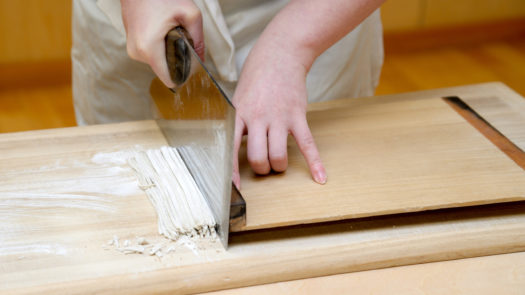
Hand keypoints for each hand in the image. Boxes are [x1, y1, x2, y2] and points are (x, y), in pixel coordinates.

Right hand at [121, 0, 203, 87]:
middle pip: (165, 70)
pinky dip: (160, 46)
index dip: (183, 75)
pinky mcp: (132, 44)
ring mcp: (132, 49)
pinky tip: (163, 30)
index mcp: (149, 48)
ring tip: (170, 30)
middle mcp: (137, 52)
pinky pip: (151, 54)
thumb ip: (198, 40)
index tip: (191, 64)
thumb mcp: (190, 14)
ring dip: (169, 51)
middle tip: (181, 38)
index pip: (169, 80)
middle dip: (177, 59)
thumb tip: (202, 59)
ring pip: (159, 62)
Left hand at [231, 41, 326, 188]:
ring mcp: (279, 118)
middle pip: (258, 158)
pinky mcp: (298, 116)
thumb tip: (232, 147)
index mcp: (239, 115)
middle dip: (262, 169)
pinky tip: (320, 177)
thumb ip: (236, 122)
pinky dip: (315, 163)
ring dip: (279, 166)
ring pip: (278, 156)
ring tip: (279, 163)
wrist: (281, 54)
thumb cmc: (256, 77)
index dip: (231, 172)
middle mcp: (258, 118)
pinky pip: (307, 145)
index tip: (234, 188)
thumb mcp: (238, 98)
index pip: (230, 149)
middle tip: (264, 165)